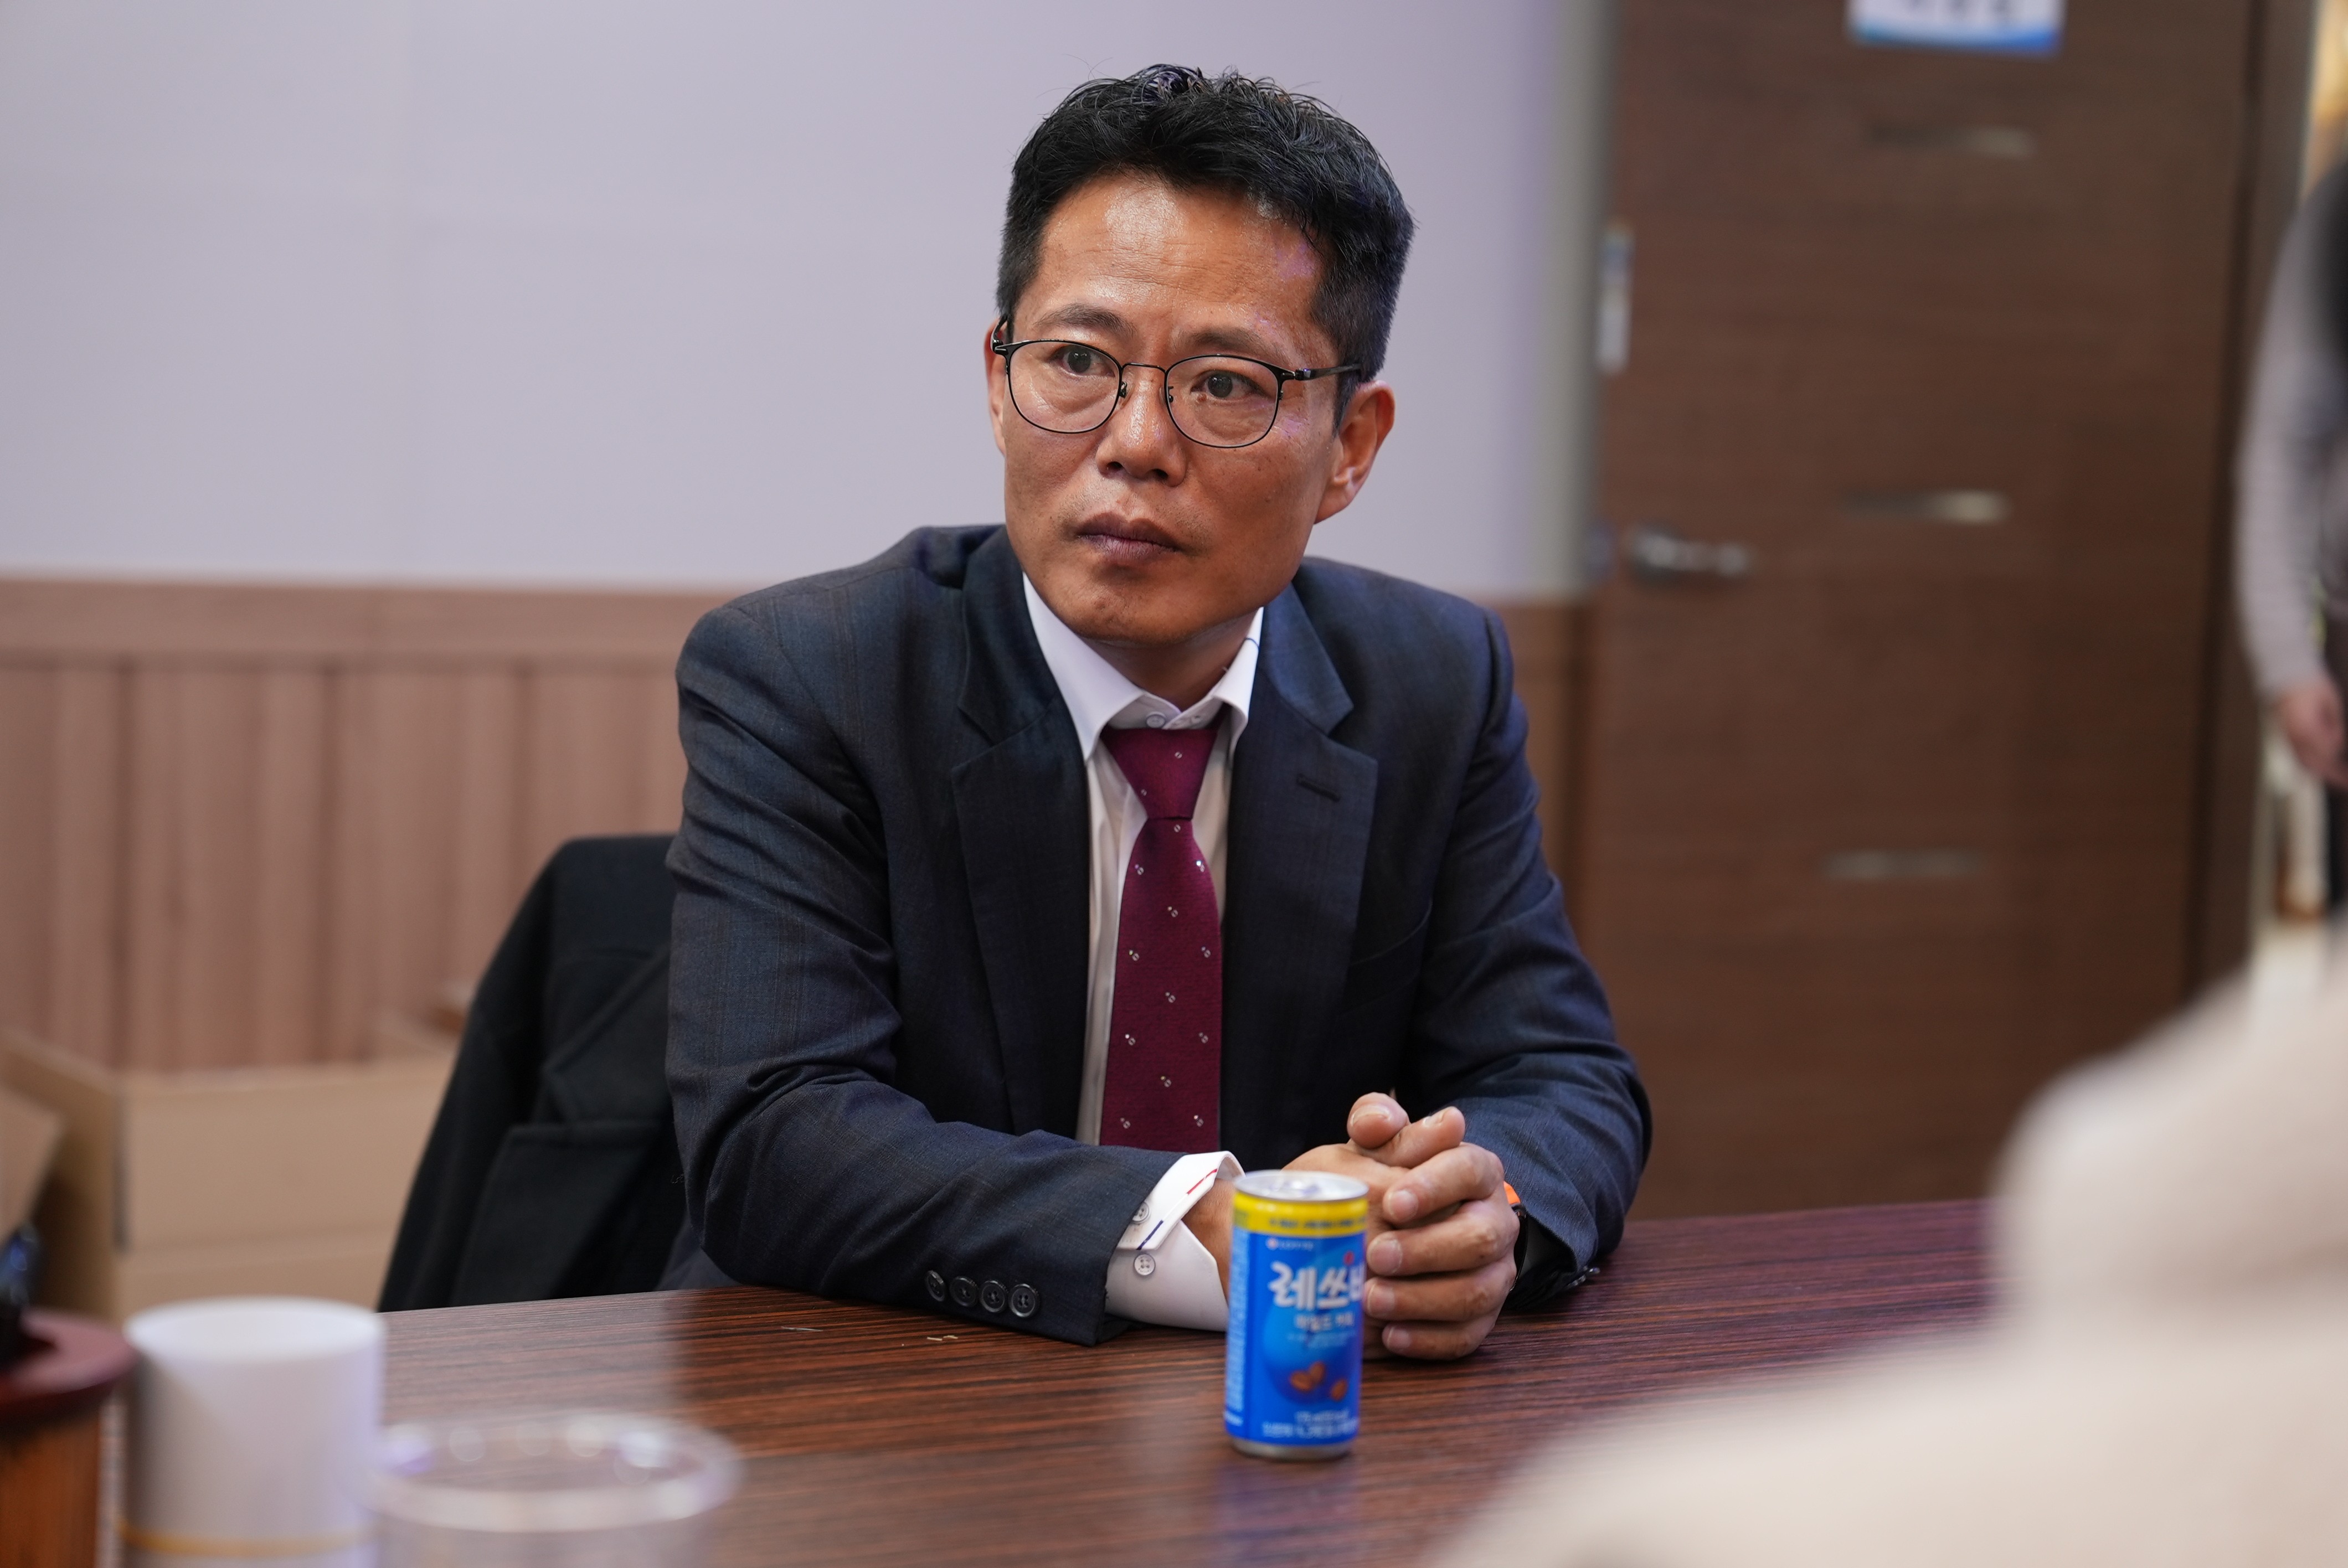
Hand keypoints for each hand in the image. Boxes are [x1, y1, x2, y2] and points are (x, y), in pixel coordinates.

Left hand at [1285, 1094, 1517, 1360]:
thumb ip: (1375, 1122)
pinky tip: (1391, 1337)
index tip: (1393, 1201)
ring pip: (1478, 1292)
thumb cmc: (1384, 1181)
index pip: (1469, 1169)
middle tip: (1377, 1255)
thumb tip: (1381, 1120)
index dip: (1435, 1185)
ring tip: (1373, 1300)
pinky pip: (1467, 1336)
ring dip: (1424, 1300)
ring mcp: (1495, 1273)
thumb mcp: (1377, 1148)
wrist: (1393, 1229)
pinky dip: (1429, 1340)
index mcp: (1476, 1171)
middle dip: (1427, 1249)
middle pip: (1480, 1238)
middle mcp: (1496, 1222)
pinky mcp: (1481, 1318)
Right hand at [2276, 675, 2347, 787]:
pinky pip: (2297, 755)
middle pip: (2313, 765)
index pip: (2327, 754)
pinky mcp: (2285, 736)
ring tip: (2335, 777)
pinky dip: (2309, 764)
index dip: (2338, 767)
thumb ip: (2334, 727)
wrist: (2286, 676)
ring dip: (2319, 772)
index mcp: (2308, 728)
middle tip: (2345, 783)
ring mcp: (2288, 737)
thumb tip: (2337, 745)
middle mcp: (2295, 736)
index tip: (2347, 778)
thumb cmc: (2311, 686)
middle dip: (2330, 775)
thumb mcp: (2332, 703)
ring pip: (2303, 763)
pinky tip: (2320, 767)